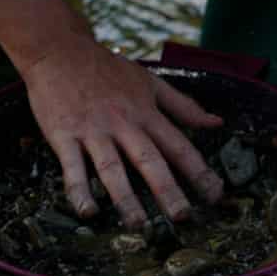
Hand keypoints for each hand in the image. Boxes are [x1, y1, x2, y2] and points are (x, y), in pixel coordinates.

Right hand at [21, 32, 224, 227]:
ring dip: (126, 199)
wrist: (59, 50)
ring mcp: (93, 131)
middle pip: (149, 161)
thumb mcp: (150, 81)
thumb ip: (183, 105)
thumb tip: (216, 122)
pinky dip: (79, 190)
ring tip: (138, 224)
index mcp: (145, 112)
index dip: (199, 171)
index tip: (215, 195)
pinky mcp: (64, 135)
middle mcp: (123, 124)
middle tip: (182, 217)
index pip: (179, 145)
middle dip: (167, 191)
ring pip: (112, 169)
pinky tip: (88, 211)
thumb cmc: (106, 68)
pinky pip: (72, 167)